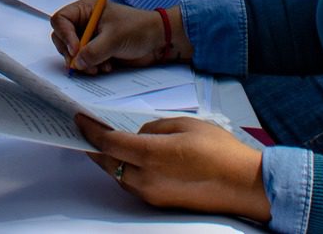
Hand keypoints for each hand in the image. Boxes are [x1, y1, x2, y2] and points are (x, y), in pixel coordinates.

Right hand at [51, 0, 181, 72]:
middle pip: (62, 38)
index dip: (64, 36)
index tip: (76, 50)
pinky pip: (84, 62)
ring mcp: (90, 38)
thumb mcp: (114, 38)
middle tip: (82, 64)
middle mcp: (84, 23)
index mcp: (85, 10)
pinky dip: (92, 67)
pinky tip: (107, 67)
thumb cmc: (138, 29)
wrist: (157, 41)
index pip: (60, 20)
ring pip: (73, 54)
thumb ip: (93, 51)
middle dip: (72, 54)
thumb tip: (77, 63)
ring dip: (84, 63)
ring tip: (100, 67)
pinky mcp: (97, 51)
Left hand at [76, 115, 269, 223]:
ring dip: (110, 161)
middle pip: (108, 163)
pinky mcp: (161, 202)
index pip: (108, 142)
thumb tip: (141, 132)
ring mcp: (153, 194)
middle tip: (86, 132)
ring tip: (106, 145)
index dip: (91, 131)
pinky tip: (130, 161)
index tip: (79, 120)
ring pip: (119, 176)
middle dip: (94, 147)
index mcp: (150, 154)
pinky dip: (126, 171)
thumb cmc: (220, 152)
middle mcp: (146, 178)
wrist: (242, 184)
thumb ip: (156, 126)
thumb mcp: (185, 125)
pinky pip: (134, 185)